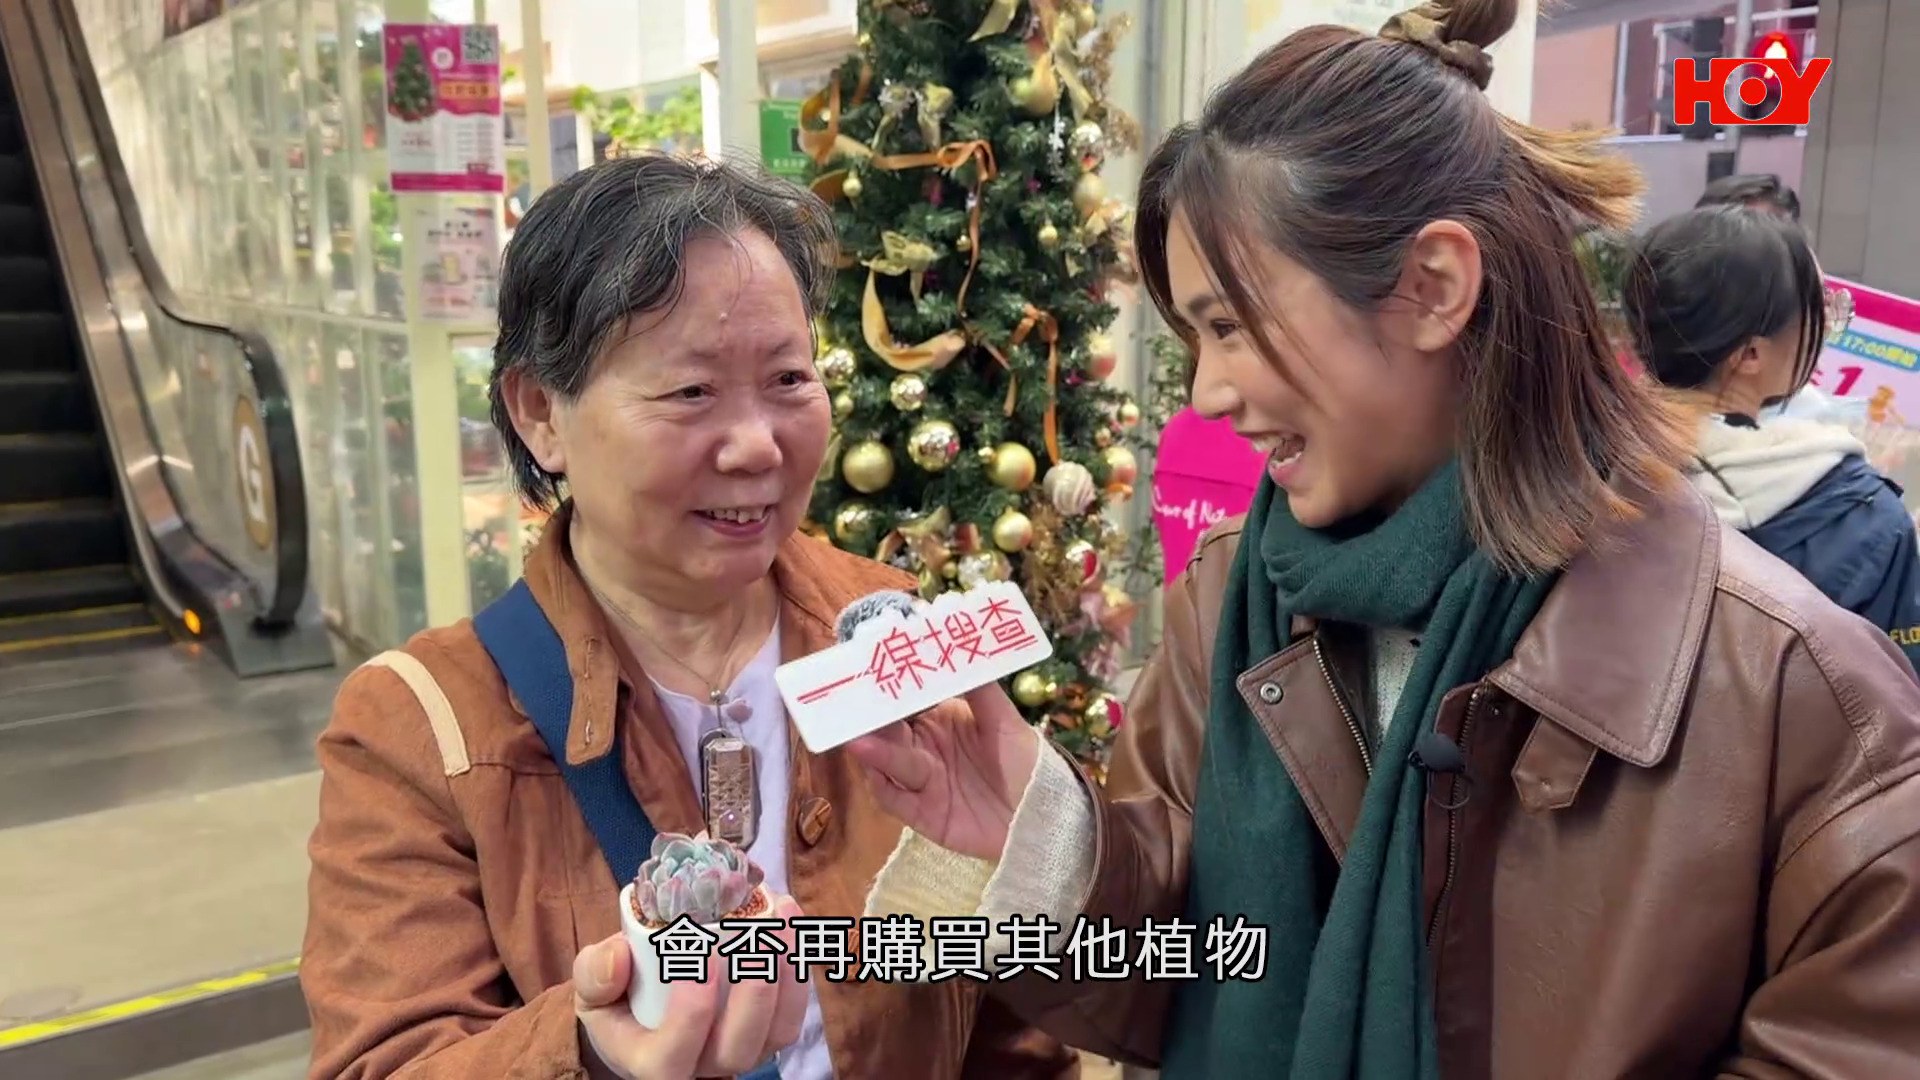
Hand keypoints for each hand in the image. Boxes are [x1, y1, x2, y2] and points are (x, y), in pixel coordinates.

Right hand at [573, 896, 810, 1078]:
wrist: (642, 1008)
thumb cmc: (617, 998)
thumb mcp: (591, 987)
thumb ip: (594, 974)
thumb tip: (620, 955)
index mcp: (653, 1062)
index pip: (673, 1057)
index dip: (691, 1012)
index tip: (697, 952)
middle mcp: (704, 1067)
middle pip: (738, 1049)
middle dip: (755, 990)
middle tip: (756, 930)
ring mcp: (742, 1053)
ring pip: (777, 1032)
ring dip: (787, 972)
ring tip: (781, 913)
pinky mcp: (768, 1034)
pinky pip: (794, 1012)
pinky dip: (798, 965)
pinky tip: (789, 918)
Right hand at [844, 682, 1039, 859]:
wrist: (1044, 815)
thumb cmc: (1028, 762)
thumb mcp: (1006, 720)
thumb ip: (980, 687)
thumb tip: (955, 645)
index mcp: (939, 719)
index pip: (904, 701)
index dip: (887, 687)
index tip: (869, 669)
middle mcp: (924, 747)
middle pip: (887, 731)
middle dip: (869, 719)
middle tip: (850, 705)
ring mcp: (921, 781)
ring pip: (887, 764)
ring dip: (873, 753)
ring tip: (859, 741)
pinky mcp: (921, 814)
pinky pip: (893, 800)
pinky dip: (882, 787)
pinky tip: (875, 774)